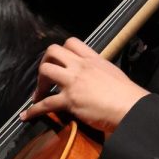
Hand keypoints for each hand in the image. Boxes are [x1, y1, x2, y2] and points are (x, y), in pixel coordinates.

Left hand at [21, 38, 148, 132]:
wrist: (131, 108)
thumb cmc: (128, 95)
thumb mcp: (113, 74)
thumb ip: (100, 72)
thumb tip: (97, 79)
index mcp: (93, 60)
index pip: (71, 43)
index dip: (61, 52)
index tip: (59, 63)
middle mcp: (81, 67)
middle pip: (52, 51)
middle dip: (44, 63)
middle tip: (46, 78)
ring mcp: (74, 82)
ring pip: (45, 71)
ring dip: (39, 84)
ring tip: (39, 96)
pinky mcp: (70, 100)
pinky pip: (45, 103)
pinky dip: (33, 111)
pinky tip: (27, 116)